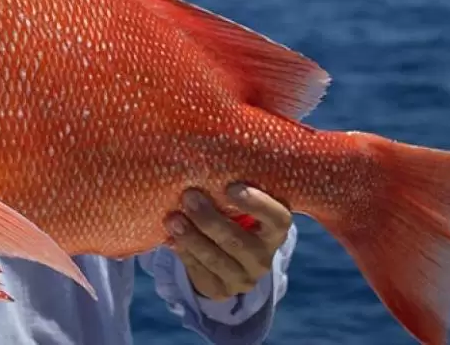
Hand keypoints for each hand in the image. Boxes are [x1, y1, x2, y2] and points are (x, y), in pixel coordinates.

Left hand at [165, 184, 291, 300]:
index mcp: (275, 232)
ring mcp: (243, 278)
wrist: (227, 258)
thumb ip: (230, 189)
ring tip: (173, 218)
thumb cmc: (233, 217)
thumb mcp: (240, 205)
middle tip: (189, 195)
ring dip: (192, 238)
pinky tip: (172, 238)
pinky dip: (184, 253)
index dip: (257, 204)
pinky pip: (200, 273)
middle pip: (238, 241)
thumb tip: (201, 159)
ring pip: (216, 260)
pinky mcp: (220, 291)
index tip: (231, 186)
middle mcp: (263, 258)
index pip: (277, 219)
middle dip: (210, 219)